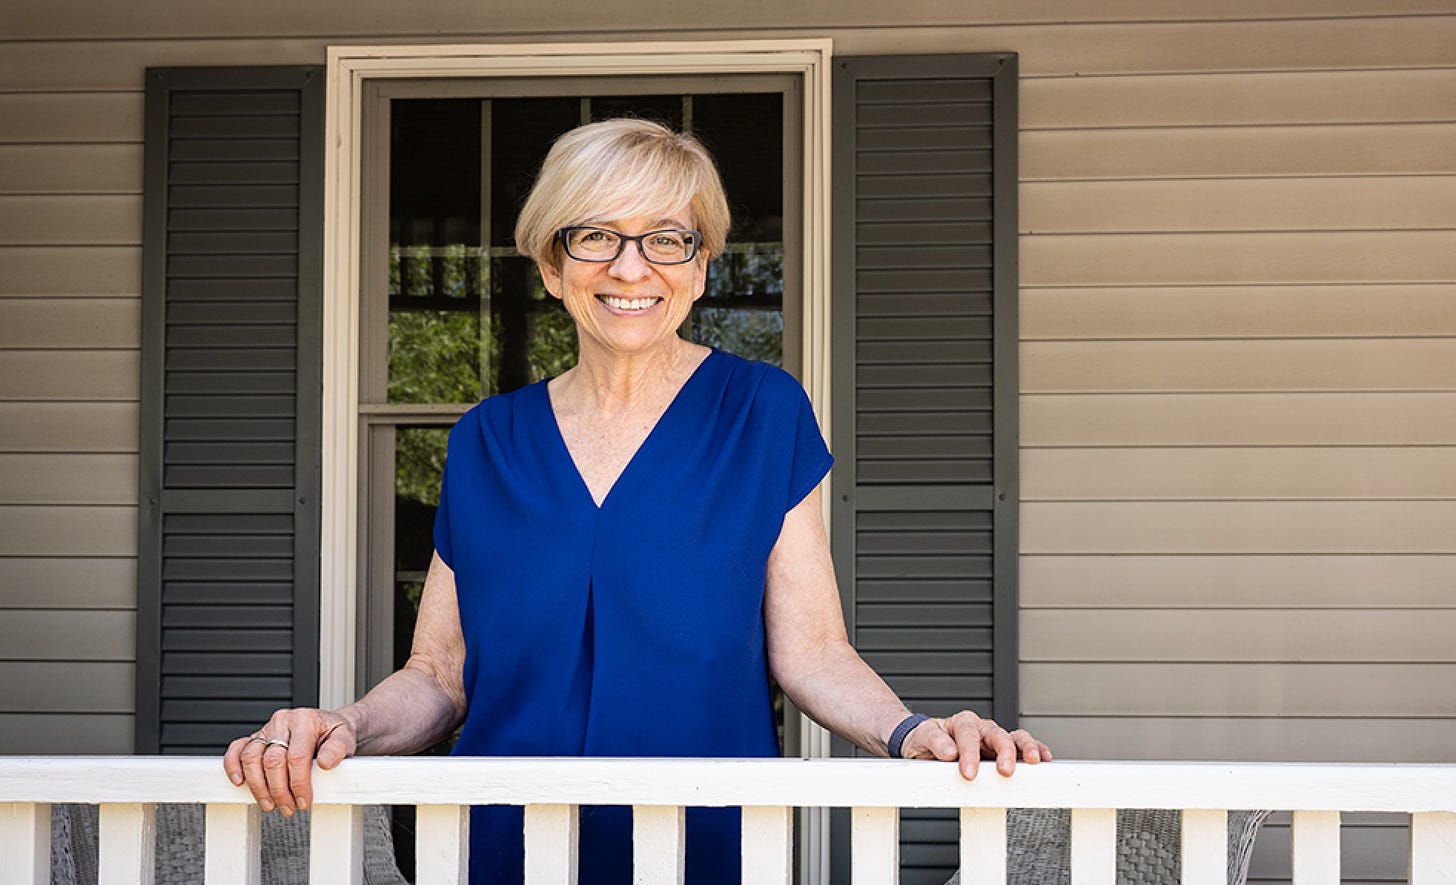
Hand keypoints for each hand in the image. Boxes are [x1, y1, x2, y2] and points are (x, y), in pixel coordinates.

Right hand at [222, 708, 355, 814]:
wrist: (329, 727)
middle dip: (280, 791)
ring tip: (270, 803)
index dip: (299, 784)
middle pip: (272, 761)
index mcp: (304, 720)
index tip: (304, 801)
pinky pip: (237, 750)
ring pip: (251, 758)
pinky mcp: (255, 739)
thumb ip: (338, 748)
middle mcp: (282, 722)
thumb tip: (326, 762)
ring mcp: (266, 730)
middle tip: (290, 807)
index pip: (296, 757)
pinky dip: (233, 766)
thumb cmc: (334, 733)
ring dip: (258, 787)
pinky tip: (240, 782)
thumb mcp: (346, 738)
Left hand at [899, 711, 1050, 779]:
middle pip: (997, 734)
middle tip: (1005, 770)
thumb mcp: (922, 737)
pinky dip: (1035, 750)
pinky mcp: (1002, 750)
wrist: (926, 743)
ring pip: (1015, 738)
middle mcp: (981, 728)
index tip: (968, 772)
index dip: (969, 754)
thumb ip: (936, 742)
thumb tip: (950, 753)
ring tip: (1033, 761)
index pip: (968, 735)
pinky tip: (1043, 759)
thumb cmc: (925, 739)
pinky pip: (1022, 748)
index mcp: (961, 722)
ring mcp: (993, 738)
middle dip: (1004, 752)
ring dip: (1025, 749)